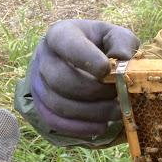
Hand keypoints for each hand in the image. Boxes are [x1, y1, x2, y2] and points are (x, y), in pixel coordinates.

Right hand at [30, 19, 139, 136]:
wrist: (86, 60)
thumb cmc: (102, 46)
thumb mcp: (115, 36)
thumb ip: (121, 41)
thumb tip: (122, 57)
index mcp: (61, 34)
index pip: (68, 45)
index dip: (88, 59)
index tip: (108, 70)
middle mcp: (43, 57)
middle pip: (61, 81)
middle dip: (94, 92)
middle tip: (117, 95)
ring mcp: (38, 83)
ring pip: (59, 104)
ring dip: (92, 112)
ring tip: (116, 111)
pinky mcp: (41, 104)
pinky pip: (54, 121)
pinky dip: (79, 128)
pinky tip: (101, 127)